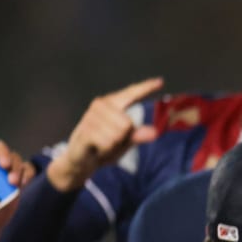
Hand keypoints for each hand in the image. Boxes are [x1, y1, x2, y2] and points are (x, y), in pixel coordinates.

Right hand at [46, 78, 163, 191]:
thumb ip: (138, 136)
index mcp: (112, 103)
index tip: (160, 82)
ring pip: (118, 134)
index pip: (131, 94)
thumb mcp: (126, 142)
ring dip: (113, 145)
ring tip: (103, 144)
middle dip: (124, 138)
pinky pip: (107, 143)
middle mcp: (100, 105)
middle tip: (111, 141)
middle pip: (128, 124)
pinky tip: (96, 148)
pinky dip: (106, 150)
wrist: (81, 159)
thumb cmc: (105, 146)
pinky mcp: (84, 130)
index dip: (145, 88)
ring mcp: (90, 116)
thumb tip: (154, 132)